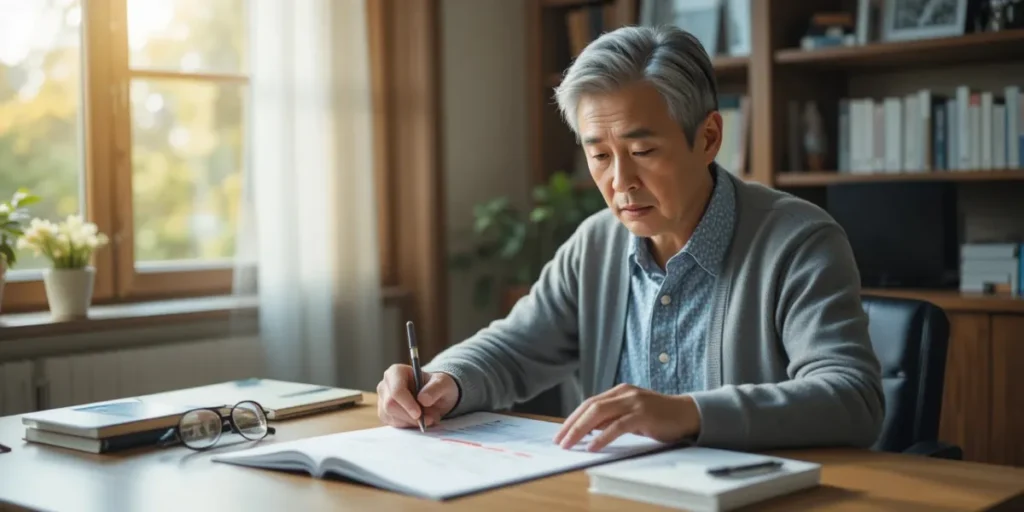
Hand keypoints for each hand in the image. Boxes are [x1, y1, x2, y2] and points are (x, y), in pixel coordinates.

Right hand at [377, 364, 458, 428]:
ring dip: (411, 422)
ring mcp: (382, 400)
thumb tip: (423, 399)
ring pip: (391, 417)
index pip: (396, 390)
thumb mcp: (443, 384)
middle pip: (390, 405)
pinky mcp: (384, 414)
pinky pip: (393, 424)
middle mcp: (385, 385)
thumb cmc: (437, 386)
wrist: (434, 396)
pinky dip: (408, 425)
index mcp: (397, 372)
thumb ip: (435, 389)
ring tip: (427, 418)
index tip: (419, 414)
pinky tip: (417, 420)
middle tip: (429, 419)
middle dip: (410, 416)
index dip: (407, 403)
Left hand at [553, 383, 700, 451]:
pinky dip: (603, 437)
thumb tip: (588, 430)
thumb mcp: (631, 415)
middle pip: (590, 407)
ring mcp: (634, 402)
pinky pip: (618, 426)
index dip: (573, 418)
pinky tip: (593, 446)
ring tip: (570, 444)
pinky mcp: (643, 414)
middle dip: (572, 425)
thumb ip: (612, 418)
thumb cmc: (659, 417)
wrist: (687, 414)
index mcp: (619, 391)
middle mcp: (624, 393)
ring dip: (581, 430)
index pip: (589, 403)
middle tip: (559, 440)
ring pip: (600, 414)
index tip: (560, 433)